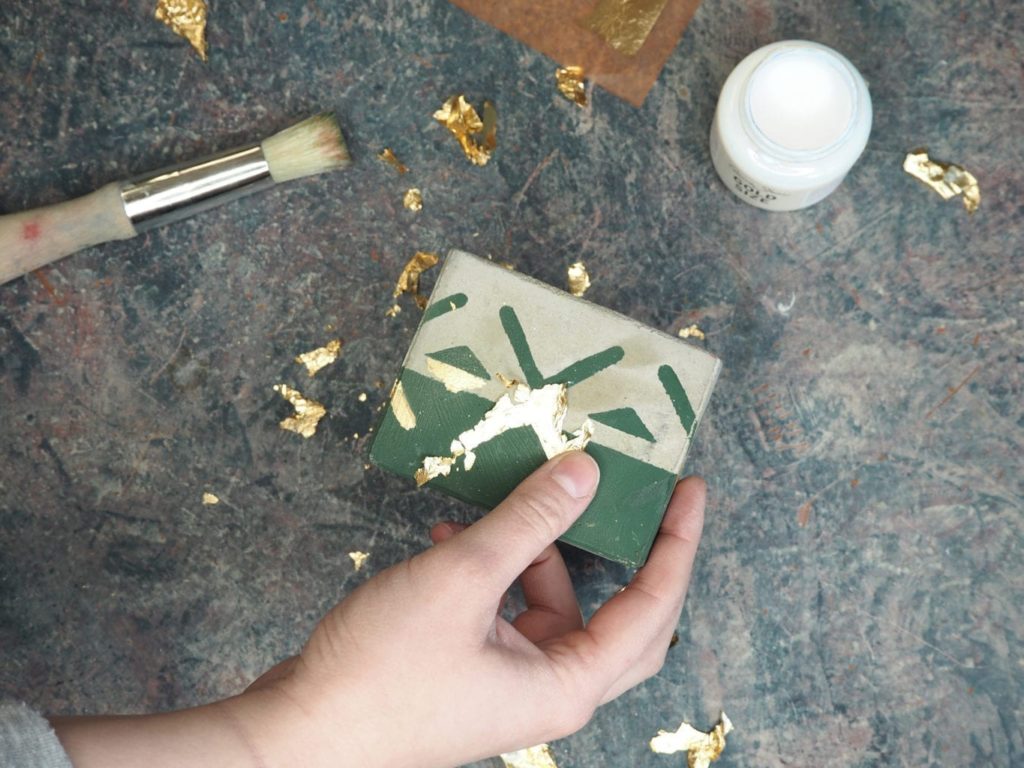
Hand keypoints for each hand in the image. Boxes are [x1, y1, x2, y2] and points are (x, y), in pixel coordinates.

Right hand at [243, 451, 705, 767]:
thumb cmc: (382, 669)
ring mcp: (511, 683)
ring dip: (539, 551)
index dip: (677, 544)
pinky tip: (456, 532)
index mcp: (567, 684)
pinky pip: (510, 610)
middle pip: (623, 616)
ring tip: (512, 501)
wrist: (300, 732)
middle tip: (643, 497)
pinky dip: (496, 570)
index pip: (653, 607)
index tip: (690, 489)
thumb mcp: (463, 577)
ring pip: (556, 604)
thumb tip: (587, 473)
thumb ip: (530, 520)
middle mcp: (550, 690)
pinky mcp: (476, 671)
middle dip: (633, 554)